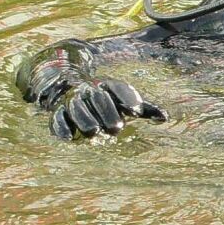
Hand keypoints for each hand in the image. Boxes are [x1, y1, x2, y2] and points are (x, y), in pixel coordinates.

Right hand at [49, 78, 167, 140]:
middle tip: (117, 128)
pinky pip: (58, 118)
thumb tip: (165, 118)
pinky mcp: (58, 112)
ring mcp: (73, 100)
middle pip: (98, 99)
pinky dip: (62, 128)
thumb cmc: (109, 101)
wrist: (72, 89)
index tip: (138, 112)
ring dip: (85, 120)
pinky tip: (70, 138)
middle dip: (107, 113)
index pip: (119, 89)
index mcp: (108, 85)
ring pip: (77, 108)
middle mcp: (90, 90)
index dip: (128, 99)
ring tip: (94, 133)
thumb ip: (146, 109)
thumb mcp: (126, 102)